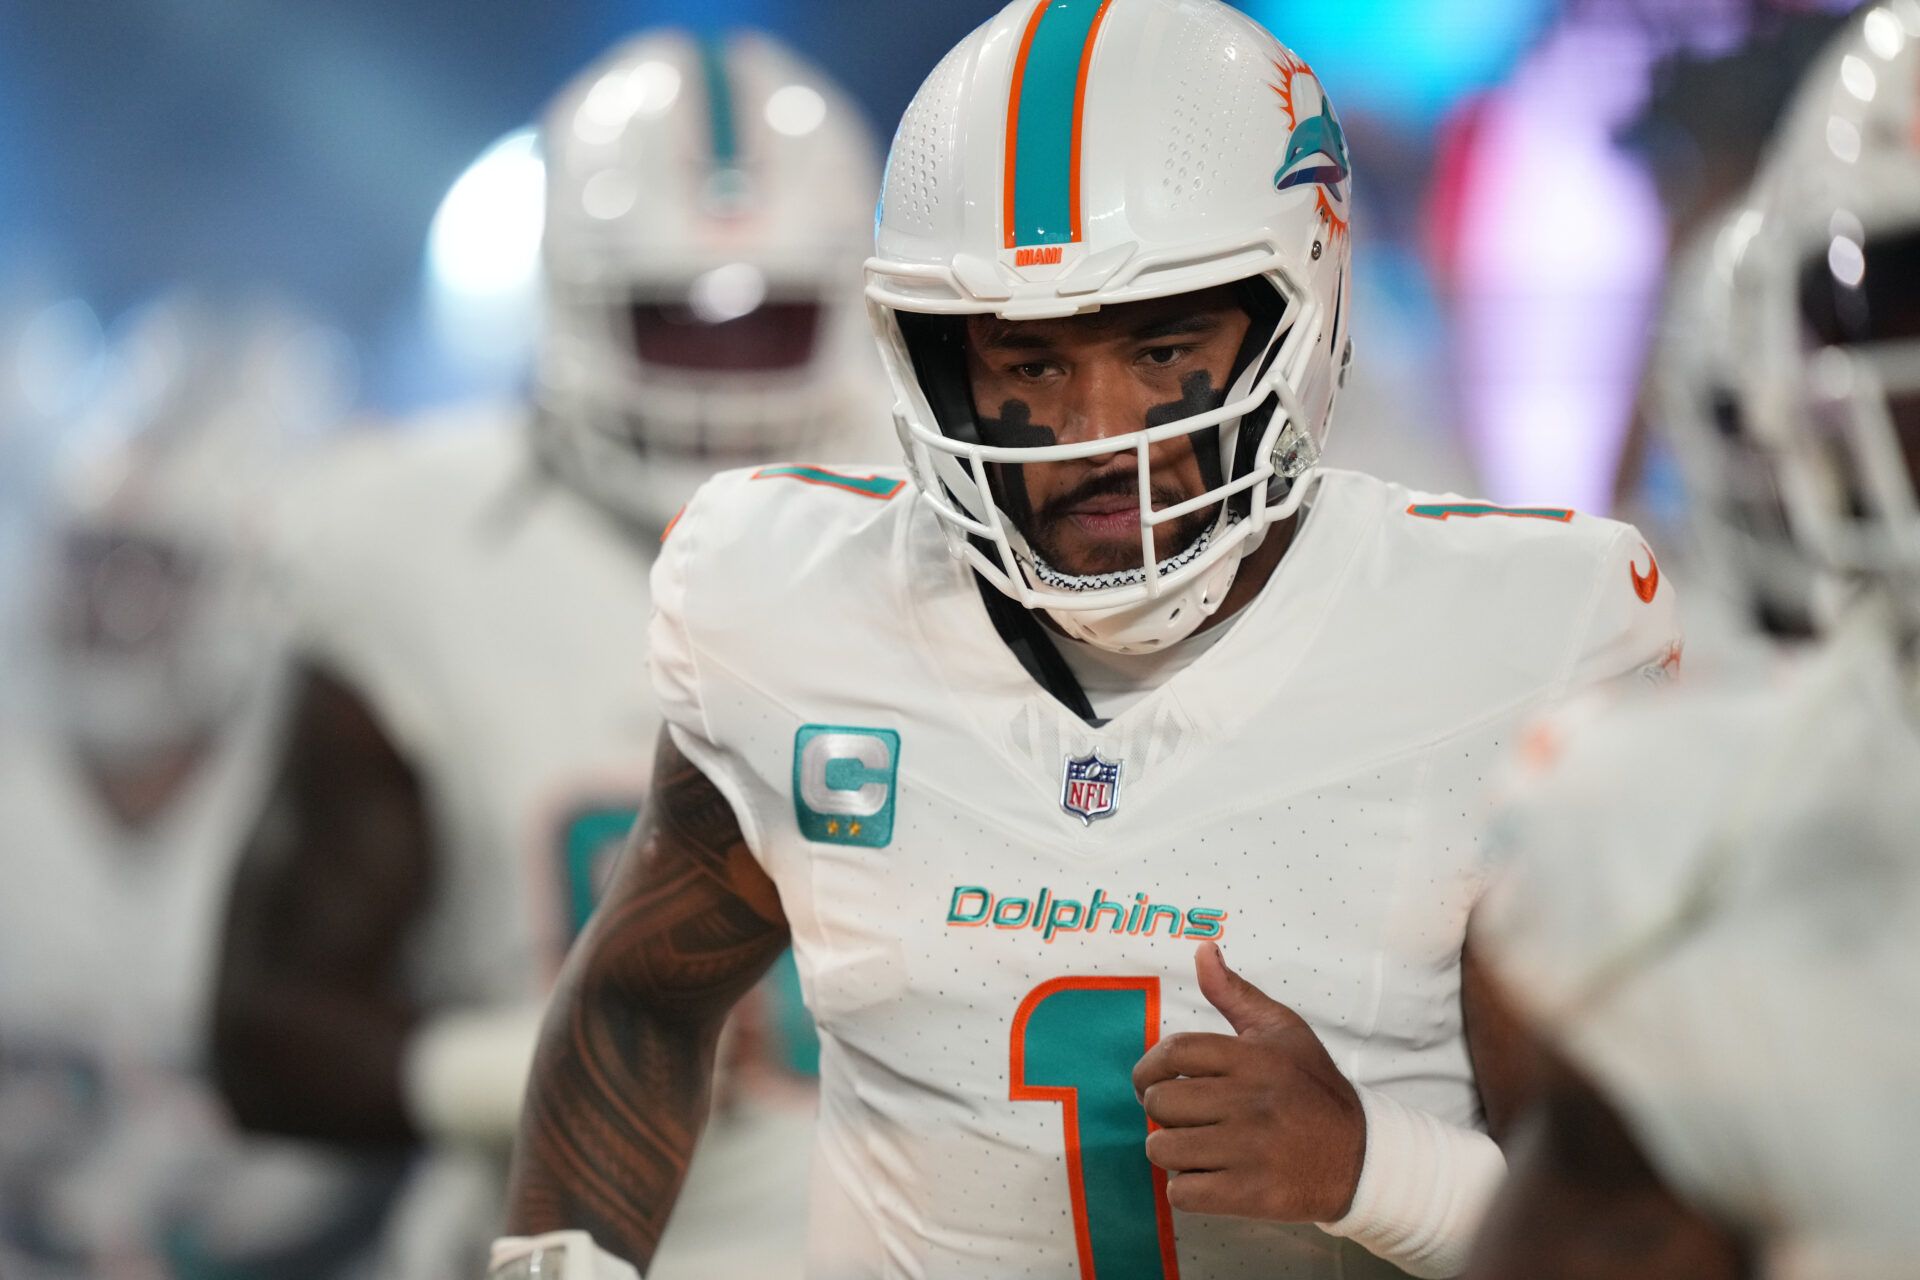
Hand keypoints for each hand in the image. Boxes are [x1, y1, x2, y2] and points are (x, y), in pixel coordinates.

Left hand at [1132, 942, 1365, 1221]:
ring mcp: (1250, 1150)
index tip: (1151, 1082)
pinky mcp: (1251, 1194)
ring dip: (1171, 1151)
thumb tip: (1203, 950)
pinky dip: (1187, 1188)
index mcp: (1252, 1058)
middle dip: (1162, 1112)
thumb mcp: (1282, 1030)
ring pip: (1164, 1149)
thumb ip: (1235, 993)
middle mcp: (1249, 1101)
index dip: (1148, 1068)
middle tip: (1185, 1117)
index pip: (1172, 1053)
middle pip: (1160, 1103)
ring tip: (1197, 1146)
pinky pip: (1182, 1192)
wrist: (1361, 1158)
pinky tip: (1209, 1176)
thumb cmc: (1312, 1089)